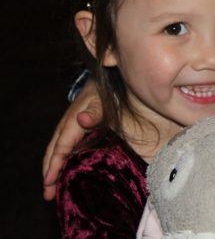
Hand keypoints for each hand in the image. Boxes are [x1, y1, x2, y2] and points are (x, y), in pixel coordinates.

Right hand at [42, 79, 102, 200]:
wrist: (105, 81)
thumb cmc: (104, 93)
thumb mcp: (101, 101)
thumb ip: (94, 112)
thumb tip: (81, 120)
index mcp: (72, 123)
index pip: (61, 148)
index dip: (55, 165)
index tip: (49, 182)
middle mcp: (67, 127)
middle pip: (54, 153)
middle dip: (49, 173)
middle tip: (48, 195)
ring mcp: (70, 129)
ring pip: (57, 152)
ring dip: (53, 170)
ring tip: (51, 188)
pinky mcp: (76, 130)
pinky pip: (64, 148)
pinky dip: (61, 162)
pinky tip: (64, 172)